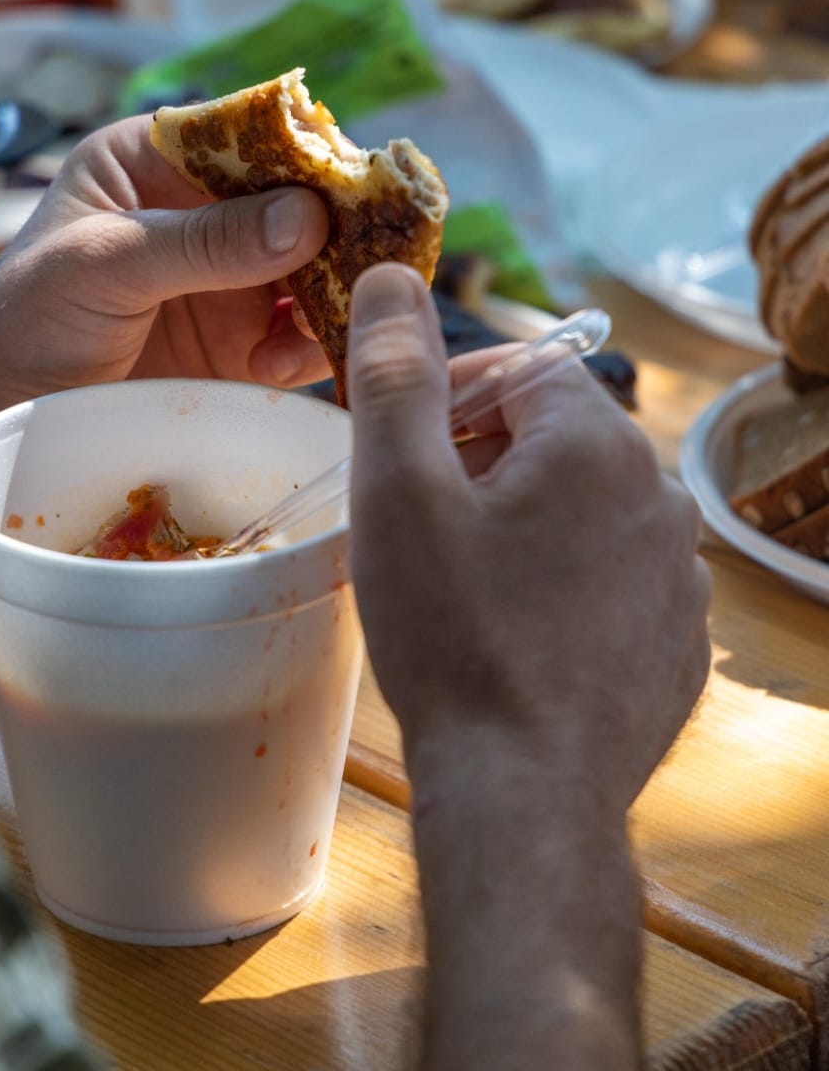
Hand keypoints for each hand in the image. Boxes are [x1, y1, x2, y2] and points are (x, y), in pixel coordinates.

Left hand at [0, 115, 329, 436]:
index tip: (358, 184)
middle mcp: (202, 213)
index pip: (251, 139)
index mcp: (157, 161)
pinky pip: (298, 338)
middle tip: (378, 257)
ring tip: (346, 315)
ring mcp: (226, 281)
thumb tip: (307, 217)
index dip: (309, 157)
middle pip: (298, 207)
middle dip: (340, 230)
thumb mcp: (105, 263)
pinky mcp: (236, 346)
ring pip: (312, 272)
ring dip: (337, 292)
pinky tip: (294, 362)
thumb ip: (203, 242)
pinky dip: (313, 347)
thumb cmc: (22, 317)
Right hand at [347, 264, 710, 818]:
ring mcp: (680, 576)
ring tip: (460, 583)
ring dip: (523, 522)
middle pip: (557, 437)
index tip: (402, 446)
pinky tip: (511, 633)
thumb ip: (397, 372)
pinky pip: (613, 578)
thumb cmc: (454, 638)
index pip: (523, 370)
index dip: (450, 395)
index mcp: (598, 444)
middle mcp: (661, 498)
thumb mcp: (399, 492)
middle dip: (483, 459)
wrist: (525, 794)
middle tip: (419, 520)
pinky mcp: (679, 642)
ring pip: (586, 511)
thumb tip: (390, 277)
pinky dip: (562, 583)